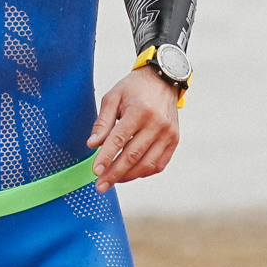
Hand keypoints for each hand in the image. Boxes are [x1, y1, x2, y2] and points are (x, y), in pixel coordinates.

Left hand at [88, 67, 179, 189]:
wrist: (163, 80)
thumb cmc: (134, 89)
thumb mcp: (113, 97)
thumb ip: (102, 122)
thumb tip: (92, 145)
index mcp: (139, 110)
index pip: (119, 139)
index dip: (106, 157)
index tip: (95, 171)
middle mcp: (157, 123)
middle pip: (132, 156)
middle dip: (114, 173)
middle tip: (100, 186)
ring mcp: (168, 134)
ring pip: (147, 164)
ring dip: (128, 176)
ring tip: (113, 180)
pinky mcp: (174, 140)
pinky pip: (159, 164)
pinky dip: (144, 172)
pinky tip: (130, 173)